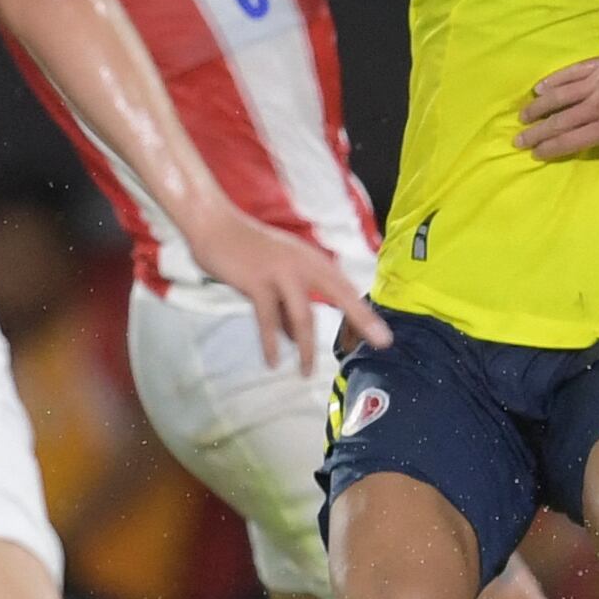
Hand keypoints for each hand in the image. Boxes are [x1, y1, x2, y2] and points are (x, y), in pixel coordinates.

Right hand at [183, 208, 389, 366]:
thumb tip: (299, 339)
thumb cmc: (248, 251)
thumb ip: (290, 305)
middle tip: (382, 342)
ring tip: (306, 373)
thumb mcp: (278, 274)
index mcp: (312, 260)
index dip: (362, 312)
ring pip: (303, 316)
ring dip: (307, 348)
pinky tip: (274, 361)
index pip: (345, 288)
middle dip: (361, 319)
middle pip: (340, 295)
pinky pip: (268, 319)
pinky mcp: (257, 282)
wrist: (216, 226)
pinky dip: (271, 342)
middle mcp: (303, 264)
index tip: (382, 335)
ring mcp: (281, 272)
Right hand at [515, 49, 598, 200]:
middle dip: (536, 132)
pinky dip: (554, 80)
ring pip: (560, 96)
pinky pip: (572, 72)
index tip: (535, 154)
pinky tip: (540, 87)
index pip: (571, 141)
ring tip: (523, 116)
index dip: (550, 148)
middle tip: (517, 139)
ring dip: (539, 107)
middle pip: (560, 121)